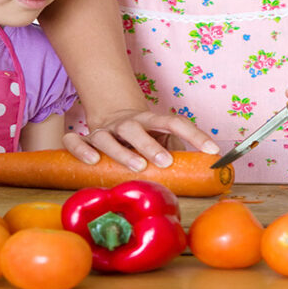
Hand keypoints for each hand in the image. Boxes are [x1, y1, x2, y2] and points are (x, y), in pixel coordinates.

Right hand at [62, 108, 219, 171]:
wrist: (112, 116)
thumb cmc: (144, 136)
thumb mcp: (163, 139)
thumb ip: (177, 152)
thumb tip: (203, 172)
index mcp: (151, 121)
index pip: (174, 122)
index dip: (195, 134)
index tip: (212, 150)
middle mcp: (127, 123)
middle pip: (136, 128)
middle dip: (150, 145)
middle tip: (164, 161)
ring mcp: (105, 131)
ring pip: (108, 137)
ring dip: (122, 151)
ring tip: (136, 166)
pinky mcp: (86, 139)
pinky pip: (76, 141)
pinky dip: (80, 148)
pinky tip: (90, 159)